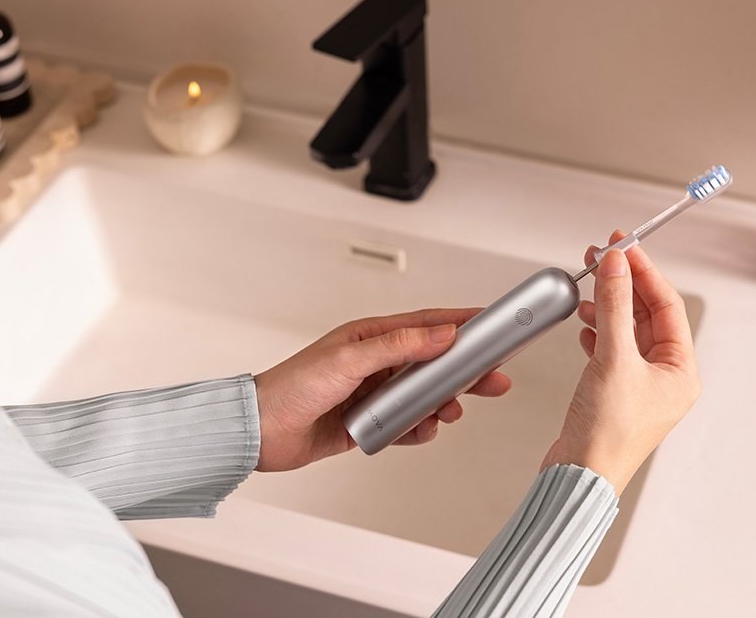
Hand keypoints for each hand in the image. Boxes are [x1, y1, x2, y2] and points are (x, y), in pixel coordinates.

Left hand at [253, 308, 511, 471]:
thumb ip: (399, 346)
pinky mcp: (369, 422)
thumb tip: (441, 334)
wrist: (261, 432)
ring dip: (442, 403)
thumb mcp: (351, 360)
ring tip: (450, 412)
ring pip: (423, 395)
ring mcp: (374, 392)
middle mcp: (376, 362)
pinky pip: (406, 424)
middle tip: (494, 378)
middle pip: (434, 362)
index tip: (491, 323)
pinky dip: (418, 429)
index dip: (461, 323)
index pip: (427, 324)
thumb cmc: (293, 387)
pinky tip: (421, 430)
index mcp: (372, 337)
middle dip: (465, 370)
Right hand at [540, 231, 700, 494]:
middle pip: (647, 314)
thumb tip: (615, 264)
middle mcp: (665, 378)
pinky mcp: (615, 392)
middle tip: (602, 257)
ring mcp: (640, 386)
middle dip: (623, 284)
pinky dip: (598, 331)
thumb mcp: (612, 358)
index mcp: (681, 371)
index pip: (666, 305)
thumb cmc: (605, 436)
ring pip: (627, 330)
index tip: (622, 245)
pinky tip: (586, 324)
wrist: (577, 477)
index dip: (643, 271)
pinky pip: (611, 349)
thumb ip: (614, 305)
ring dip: (608, 306)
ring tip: (588, 287)